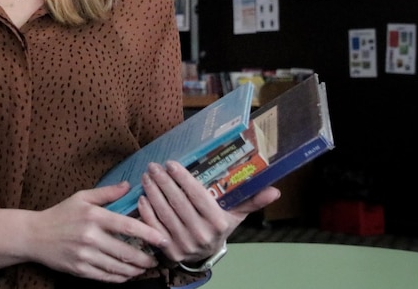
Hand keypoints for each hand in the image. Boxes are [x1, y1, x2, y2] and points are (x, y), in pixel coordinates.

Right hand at [27, 182, 170, 282]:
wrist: (34, 235)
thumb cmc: (61, 213)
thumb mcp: (82, 197)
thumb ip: (107, 193)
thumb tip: (130, 185)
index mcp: (93, 216)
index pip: (127, 226)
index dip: (149, 233)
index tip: (163, 239)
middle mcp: (90, 236)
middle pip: (126, 251)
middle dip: (145, 258)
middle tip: (156, 259)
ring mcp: (84, 255)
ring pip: (118, 267)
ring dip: (135, 270)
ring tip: (145, 267)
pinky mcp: (79, 270)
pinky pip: (105, 277)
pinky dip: (120, 278)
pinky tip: (127, 275)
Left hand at [136, 161, 279, 264]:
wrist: (205, 254)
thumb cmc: (219, 226)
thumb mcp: (236, 213)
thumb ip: (251, 200)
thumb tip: (275, 190)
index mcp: (218, 223)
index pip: (197, 195)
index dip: (183, 178)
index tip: (171, 164)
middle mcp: (201, 234)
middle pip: (178, 202)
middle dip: (163, 181)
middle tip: (154, 166)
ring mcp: (184, 244)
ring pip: (164, 213)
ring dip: (153, 192)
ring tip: (147, 176)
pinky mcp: (168, 250)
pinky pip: (154, 227)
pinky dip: (146, 211)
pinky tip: (142, 196)